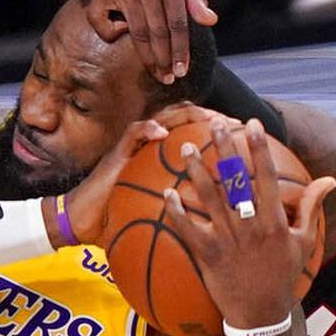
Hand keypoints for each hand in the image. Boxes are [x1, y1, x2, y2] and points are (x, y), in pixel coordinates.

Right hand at [57, 102, 222, 245]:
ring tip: (209, 118)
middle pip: (187, 117)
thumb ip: (188, 206)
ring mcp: (136, 145)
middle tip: (235, 123)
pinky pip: (133, 134)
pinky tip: (162, 132)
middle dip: (213, 117)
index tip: (247, 138)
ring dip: (187, 115)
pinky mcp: (117, 151)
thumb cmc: (125, 216)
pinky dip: (148, 130)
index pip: (198, 132)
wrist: (87, 220)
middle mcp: (153, 144)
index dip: (222, 131)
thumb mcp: (164, 211)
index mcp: (166, 155)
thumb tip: (222, 219)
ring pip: (165, 117)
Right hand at [88, 0, 218, 84]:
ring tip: (156, 73)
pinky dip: (111, 34)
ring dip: (146, 57)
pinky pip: (102, 22)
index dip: (180, 49)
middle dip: (164, 59)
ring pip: (135, 31)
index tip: (182, 70)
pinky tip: (123, 37)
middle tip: (169, 78)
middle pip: (156, 30)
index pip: (177, 21)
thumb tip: (210, 20)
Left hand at [163, 117, 335, 328]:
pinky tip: (168, 193)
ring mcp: (227, 240)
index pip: (266, 176)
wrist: (260, 314)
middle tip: (215, 124)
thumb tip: (330, 180)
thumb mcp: (304, 241)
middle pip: (235, 180)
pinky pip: (188, 229)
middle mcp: (250, 227)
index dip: (259, 147)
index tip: (251, 124)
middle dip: (224, 149)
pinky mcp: (207, 255)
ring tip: (186, 148)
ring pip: (209, 199)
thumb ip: (312, 206)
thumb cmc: (283, 275)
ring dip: (196, 171)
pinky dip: (177, 211)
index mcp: (275, 221)